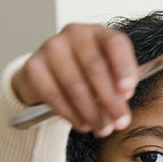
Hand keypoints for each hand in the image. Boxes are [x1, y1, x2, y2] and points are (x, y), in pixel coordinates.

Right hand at [10, 23, 138, 135]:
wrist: (48, 75)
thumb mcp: (110, 73)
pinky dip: (71, 114)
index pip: (115, 43)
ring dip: (92, 112)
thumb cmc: (86, 73)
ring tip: (103, 128)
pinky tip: (83, 124)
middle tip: (120, 122)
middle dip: (110, 100)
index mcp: (99, 32)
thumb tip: (124, 97)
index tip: (128, 93)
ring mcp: (52, 47)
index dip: (123, 68)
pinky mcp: (34, 67)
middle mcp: (75, 34)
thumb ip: (122, 84)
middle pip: (95, 68)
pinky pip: (55, 95)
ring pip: (75, 85)